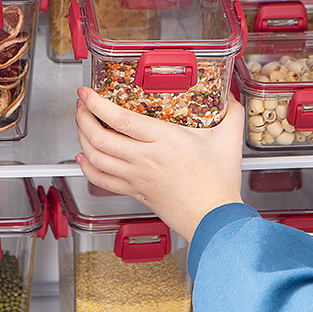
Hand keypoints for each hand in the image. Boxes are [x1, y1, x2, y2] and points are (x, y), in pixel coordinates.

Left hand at [74, 87, 245, 242]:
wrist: (215, 219)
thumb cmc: (219, 184)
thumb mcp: (229, 139)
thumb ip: (230, 111)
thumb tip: (228, 94)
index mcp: (165, 140)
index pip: (120, 118)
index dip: (96, 103)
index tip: (87, 92)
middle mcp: (145, 159)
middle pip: (99, 137)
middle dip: (83, 117)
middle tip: (82, 104)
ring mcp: (137, 177)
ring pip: (95, 158)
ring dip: (82, 138)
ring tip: (82, 124)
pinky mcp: (135, 192)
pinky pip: (102, 180)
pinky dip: (87, 168)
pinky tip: (84, 158)